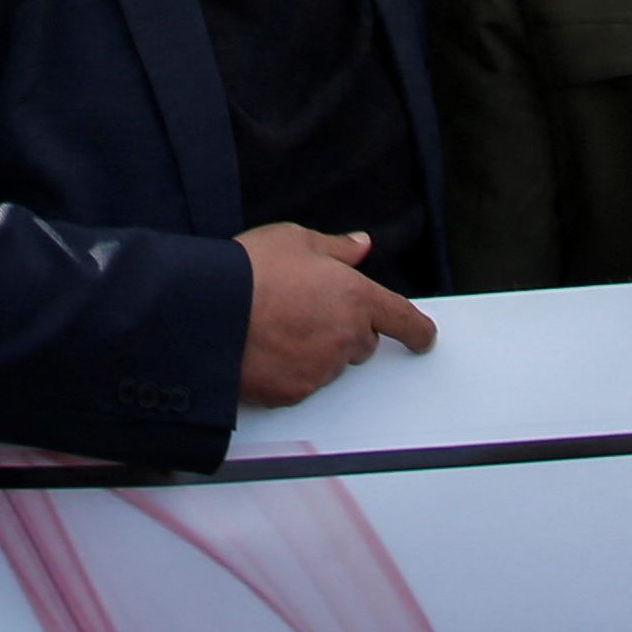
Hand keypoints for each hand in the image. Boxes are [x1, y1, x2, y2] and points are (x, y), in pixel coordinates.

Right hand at [234, 223, 433, 407]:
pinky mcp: (294, 392)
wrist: (207, 311)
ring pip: (332, 364)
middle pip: (362, 342)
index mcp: (355, 297)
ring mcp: (321, 369)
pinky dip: (292, 369)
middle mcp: (345, 338)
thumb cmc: (249, 270)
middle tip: (306, 309)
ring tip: (278, 325)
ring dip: (318, 349)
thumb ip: (336, 247)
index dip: (417, 329)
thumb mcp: (295, 239)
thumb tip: (360, 245)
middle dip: (345, 329)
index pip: (402, 318)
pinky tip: (266, 347)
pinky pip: (303, 383)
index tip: (424, 336)